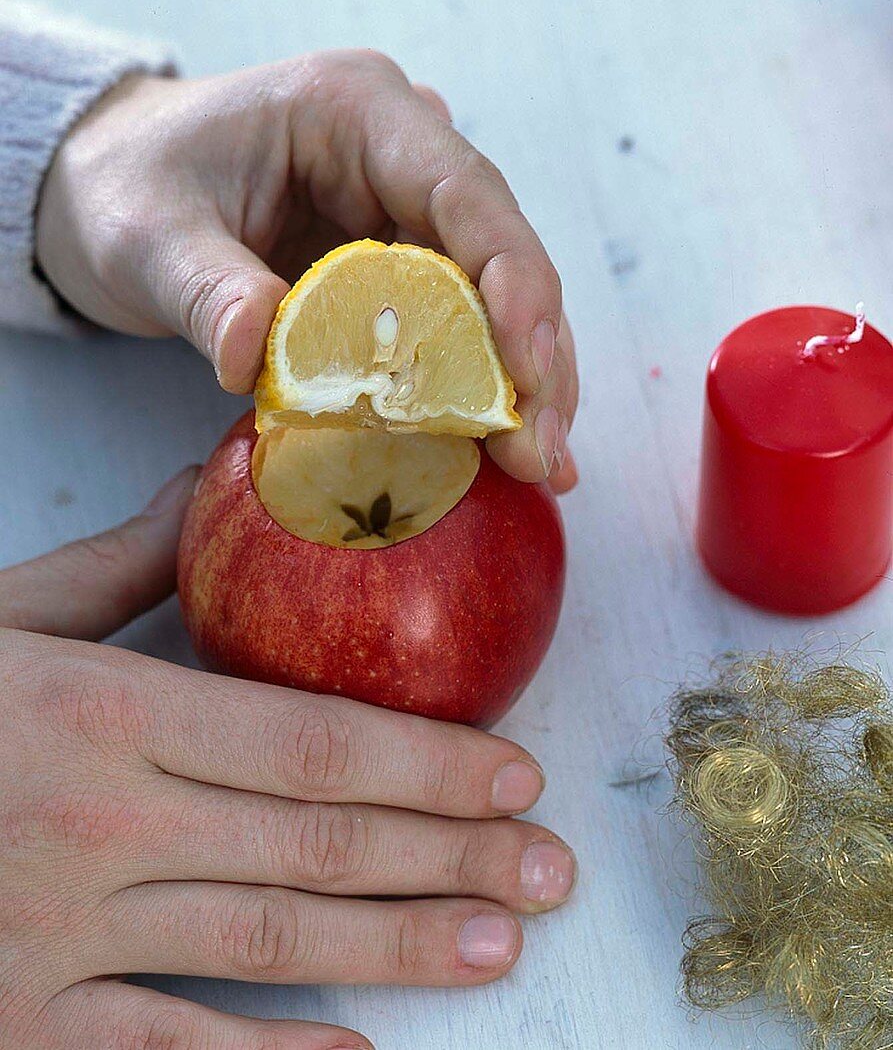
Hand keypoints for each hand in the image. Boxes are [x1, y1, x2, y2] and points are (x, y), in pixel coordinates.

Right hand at [0, 469, 575, 1049]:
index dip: (427, 761)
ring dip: (400, 949)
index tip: (517, 773)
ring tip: (500, 946)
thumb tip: (219, 484)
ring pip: (266, 948)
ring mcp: (55, 936)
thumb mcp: (5, 616)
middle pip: (316, 842)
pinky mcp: (15, 1026)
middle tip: (550, 870)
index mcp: (103, 710)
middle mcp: (97, 823)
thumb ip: (123, 562)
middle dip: (450, 856)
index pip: (310, 738)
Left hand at [35, 51, 578, 491]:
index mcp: (356, 111)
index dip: (513, 283)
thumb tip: (259, 356)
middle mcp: (402, 154)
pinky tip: (504, 447)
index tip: (529, 373)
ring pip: (495, 298)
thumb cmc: (129, 189)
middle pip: (501, 256)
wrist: (112, 191)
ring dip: (522, 383)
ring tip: (541, 465)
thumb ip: (207, 291)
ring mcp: (406, 211)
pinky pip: (456, 326)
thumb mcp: (149, 237)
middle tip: (543, 452)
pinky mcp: (398, 266)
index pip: (464, 193)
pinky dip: (481, 388)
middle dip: (532, 357)